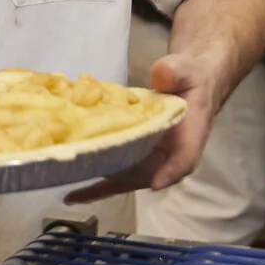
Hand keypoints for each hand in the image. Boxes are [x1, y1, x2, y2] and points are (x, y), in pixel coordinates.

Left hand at [64, 49, 230, 204]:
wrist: (185, 83)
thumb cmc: (188, 77)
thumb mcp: (184, 69)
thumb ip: (174, 72)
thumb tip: (160, 76)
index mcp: (190, 135)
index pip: (185, 158)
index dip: (171, 171)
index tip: (155, 183)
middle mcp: (170, 153)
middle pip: (148, 175)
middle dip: (120, 180)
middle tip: (91, 183)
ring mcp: (151, 157)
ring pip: (130, 178)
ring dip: (104, 184)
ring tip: (74, 195)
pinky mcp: (135, 154)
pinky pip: (118, 170)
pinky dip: (98, 181)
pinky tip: (74, 192)